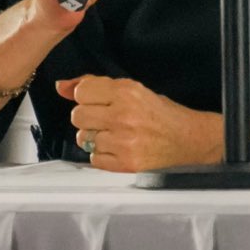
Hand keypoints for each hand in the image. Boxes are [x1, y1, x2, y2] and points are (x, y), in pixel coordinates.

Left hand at [57, 74, 217, 172]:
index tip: (98, 101)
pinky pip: (94, 159)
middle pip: (78, 116)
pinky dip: (102, 155)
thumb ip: (96, 85)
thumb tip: (61, 86)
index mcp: (126, 92)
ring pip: (83, 138)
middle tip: (106, 119)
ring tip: (115, 134)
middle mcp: (122, 115)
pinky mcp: (125, 163)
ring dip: (95, 137)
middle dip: (88, 118)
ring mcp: (123, 142)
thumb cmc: (161, 113)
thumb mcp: (132, 90)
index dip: (86, 97)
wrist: (188, 139)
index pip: (81, 92)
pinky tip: (118, 148)